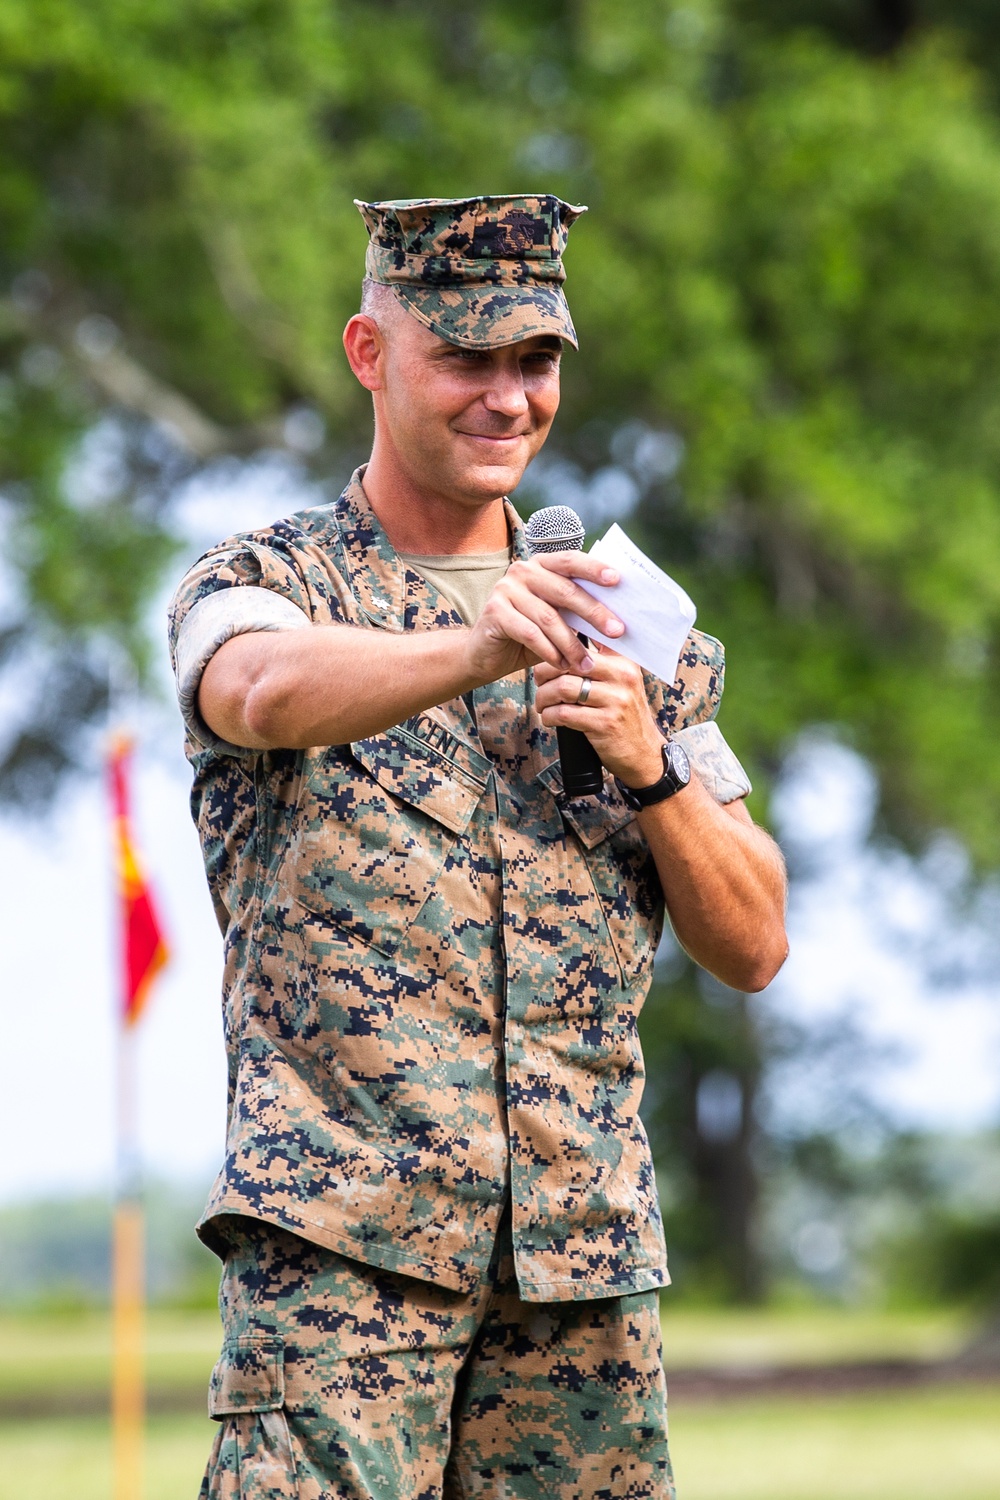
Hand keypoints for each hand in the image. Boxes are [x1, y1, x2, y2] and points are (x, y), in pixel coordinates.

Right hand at [463, 552, 625, 683]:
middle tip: (617, 631)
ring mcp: (506, 589)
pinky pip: (530, 633)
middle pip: (565, 590)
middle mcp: (522, 571)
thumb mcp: (556, 618)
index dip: (594, 569)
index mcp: (541, 565)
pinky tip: (561, 665)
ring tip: (586, 663)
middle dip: (594, 612)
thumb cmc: (528, 636)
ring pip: (549, 617)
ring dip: (571, 643)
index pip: (571, 561)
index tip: (618, 580)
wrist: (485, 654)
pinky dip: (549, 651)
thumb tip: (617, 616)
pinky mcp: (495, 611)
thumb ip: (576, 610)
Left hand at [533, 645, 664, 785]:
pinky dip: (549, 716)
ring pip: (563, 687)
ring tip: (543, 703)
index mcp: (624, 661)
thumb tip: (567, 640)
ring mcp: (615, 700)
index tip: (548, 654)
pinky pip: (564, 713)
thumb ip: (601, 661)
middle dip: (545, 672)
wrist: (644, 752)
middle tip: (540, 682)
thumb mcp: (622, 682)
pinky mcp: (605, 723)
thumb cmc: (625, 715)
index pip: (588, 639)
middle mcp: (623, 676)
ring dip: (543, 697)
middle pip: (569, 662)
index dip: (560, 644)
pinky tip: (550, 718)